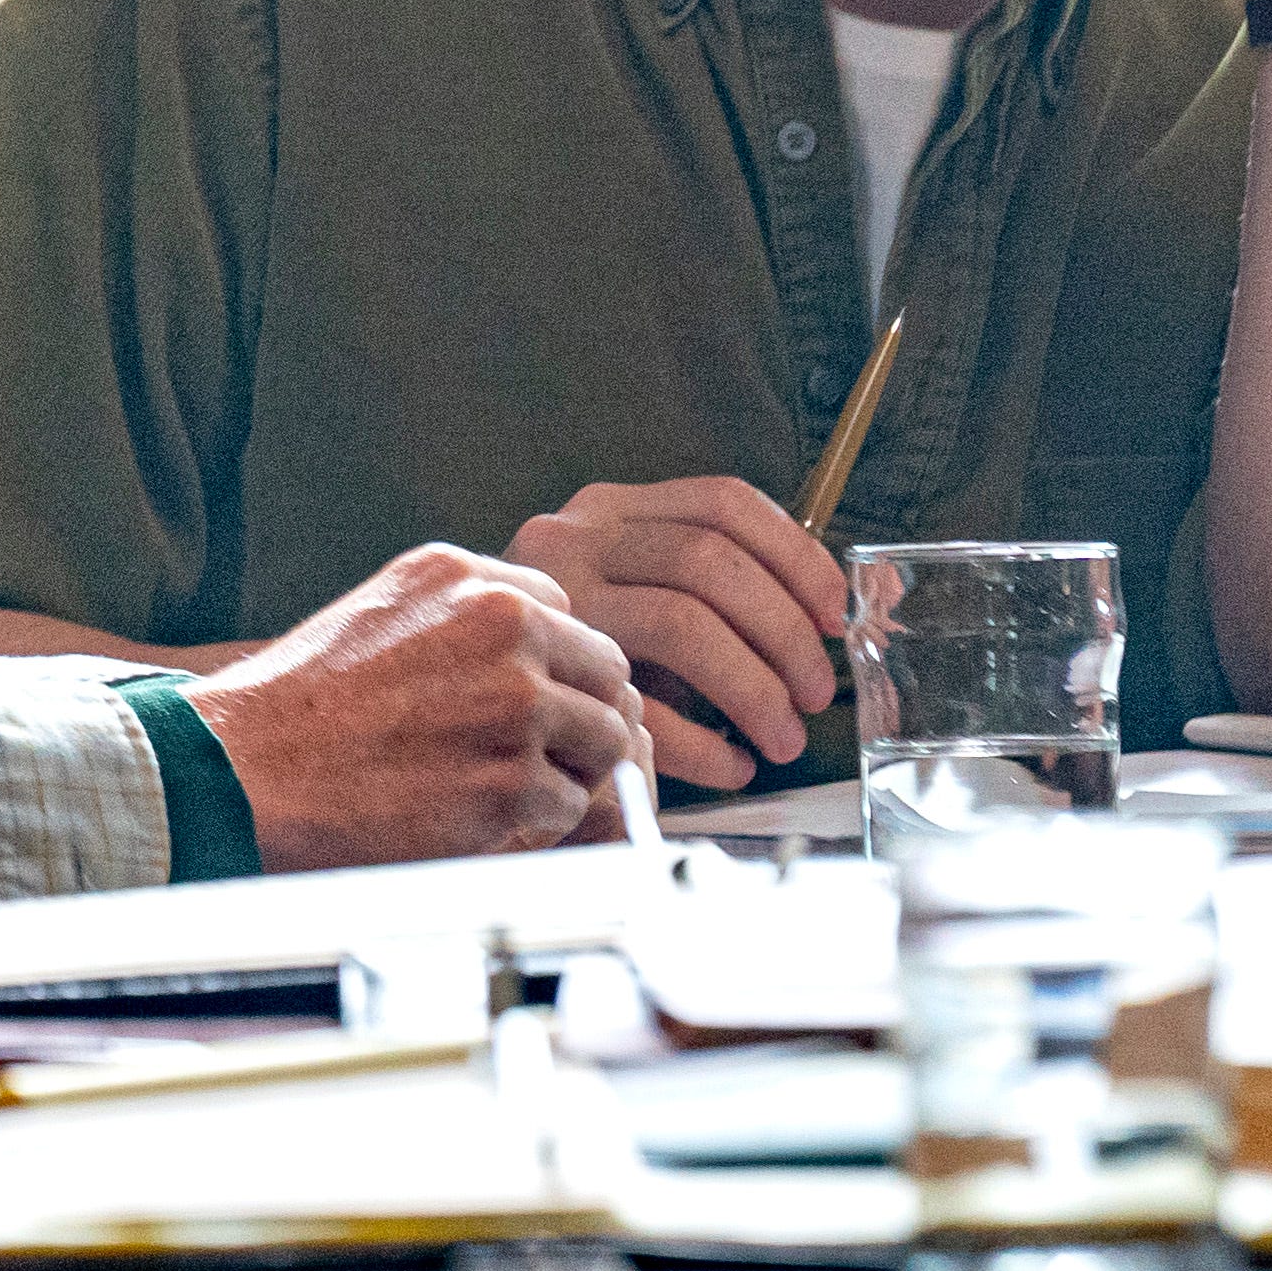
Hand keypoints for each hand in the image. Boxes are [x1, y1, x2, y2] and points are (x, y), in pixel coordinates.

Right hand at [180, 545, 650, 868]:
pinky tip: (476, 816)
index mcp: (463, 576)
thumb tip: (542, 651)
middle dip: (578, 715)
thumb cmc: (296, 708)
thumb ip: (462, 616)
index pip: (566, 609)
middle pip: (608, 673)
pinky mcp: (512, 784)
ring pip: (607, 742)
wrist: (239, 773)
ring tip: (497, 784)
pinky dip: (536, 822)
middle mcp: (500, 627)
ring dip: (565, 770)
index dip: (550, 663)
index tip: (519, 695)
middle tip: (528, 750)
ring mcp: (513, 706)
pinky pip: (571, 806)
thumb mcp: (377, 614)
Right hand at [502, 475, 842, 786]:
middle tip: (815, 693)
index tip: (833, 614)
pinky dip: (706, 746)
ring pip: (685, 622)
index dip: (796, 555)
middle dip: (784, 632)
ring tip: (783, 739)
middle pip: (710, 560)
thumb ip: (691, 585)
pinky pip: (646, 708)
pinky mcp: (539, 670)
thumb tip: (818, 618)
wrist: (438, 692)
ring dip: (755, 688)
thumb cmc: (556, 653)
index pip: (723, 502)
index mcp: (606, 510)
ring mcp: (552, 601)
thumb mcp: (617, 589)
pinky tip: (730, 768)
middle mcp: (572, 538)